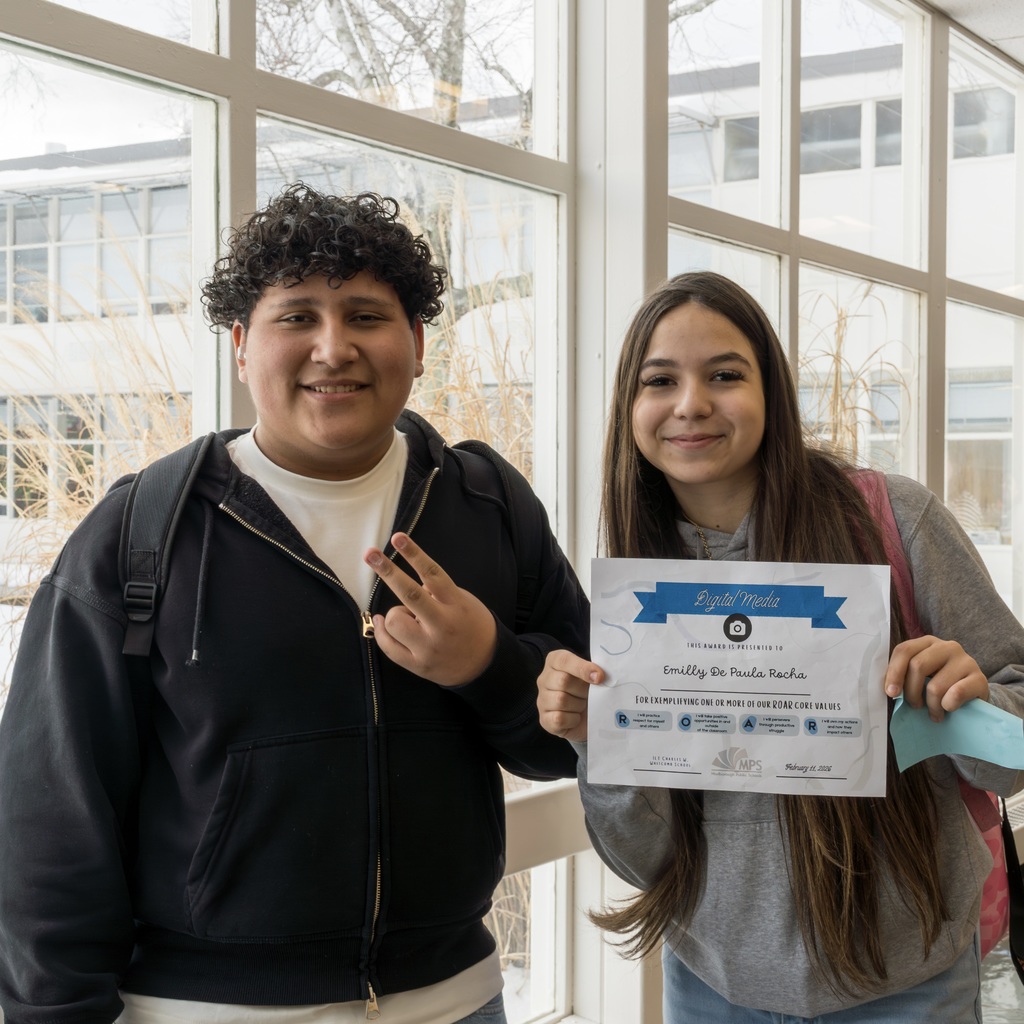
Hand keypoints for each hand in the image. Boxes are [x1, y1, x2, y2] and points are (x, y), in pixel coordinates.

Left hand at [364, 532, 496, 686]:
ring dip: (396, 614)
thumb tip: (409, 582)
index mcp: (456, 604)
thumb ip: (438, 592)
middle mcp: (442, 625)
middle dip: (387, 571)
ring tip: (410, 619)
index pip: (432, 574)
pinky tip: (383, 623)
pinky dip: (382, 631)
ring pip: (394, 620)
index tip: (397, 537)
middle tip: (370, 554)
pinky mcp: (418, 665)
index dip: (414, 553)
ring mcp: (428, 647)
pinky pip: (388, 646)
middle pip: (410, 593)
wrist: (485, 665)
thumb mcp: (463, 602)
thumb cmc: (471, 625)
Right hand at [537, 649, 604, 741]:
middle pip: (563, 680)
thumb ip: (594, 671)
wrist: (588, 717)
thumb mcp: (593, 676)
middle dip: (582, 690)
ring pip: (561, 700)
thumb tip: (598, 676)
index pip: (564, 660)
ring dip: (578, 705)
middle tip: (589, 694)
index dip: (583, 668)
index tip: (600, 677)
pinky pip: (559, 718)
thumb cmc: (589, 691)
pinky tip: (576, 718)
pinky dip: (573, 720)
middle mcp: (544, 679)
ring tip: (582, 705)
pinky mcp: (544, 719)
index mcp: (555, 662)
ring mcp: (542, 700)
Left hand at [884, 635, 988, 721]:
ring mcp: (966, 660)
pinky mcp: (980, 678)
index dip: (894, 672)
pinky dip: (947, 706)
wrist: (974, 696)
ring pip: (935, 686)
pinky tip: (948, 709)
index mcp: (928, 642)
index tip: (891, 693)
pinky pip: (956, 694)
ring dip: (931, 705)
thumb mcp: (921, 676)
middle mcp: (947, 646)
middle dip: (911, 691)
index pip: (904, 650)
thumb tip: (888, 689)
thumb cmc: (941, 686)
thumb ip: (905, 676)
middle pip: (918, 666)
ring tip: (934, 713)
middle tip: (915, 706)